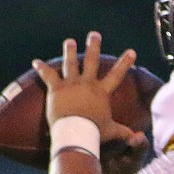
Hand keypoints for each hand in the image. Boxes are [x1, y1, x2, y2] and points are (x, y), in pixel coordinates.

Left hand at [32, 31, 146, 150]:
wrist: (75, 132)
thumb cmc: (94, 132)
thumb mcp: (111, 131)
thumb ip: (124, 132)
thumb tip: (138, 138)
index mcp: (101, 91)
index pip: (117, 75)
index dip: (125, 63)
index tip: (131, 51)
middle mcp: (87, 83)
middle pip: (91, 60)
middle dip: (93, 46)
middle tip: (94, 35)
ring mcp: (71, 84)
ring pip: (70, 63)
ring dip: (70, 51)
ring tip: (70, 42)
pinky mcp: (57, 88)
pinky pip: (48, 75)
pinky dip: (41, 68)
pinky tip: (36, 62)